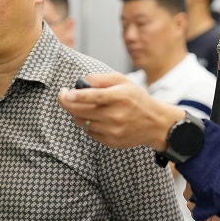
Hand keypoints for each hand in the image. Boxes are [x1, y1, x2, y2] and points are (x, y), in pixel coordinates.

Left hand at [58, 73, 183, 151]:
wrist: (154, 123)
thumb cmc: (136, 99)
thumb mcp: (123, 81)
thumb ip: (100, 78)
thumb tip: (80, 82)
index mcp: (119, 97)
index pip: (91, 97)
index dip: (73, 96)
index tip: (64, 92)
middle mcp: (116, 115)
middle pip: (80, 111)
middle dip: (68, 103)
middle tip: (65, 96)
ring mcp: (113, 131)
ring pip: (82, 122)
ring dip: (78, 114)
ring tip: (87, 107)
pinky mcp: (111, 142)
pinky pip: (89, 132)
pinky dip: (88, 125)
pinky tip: (97, 119)